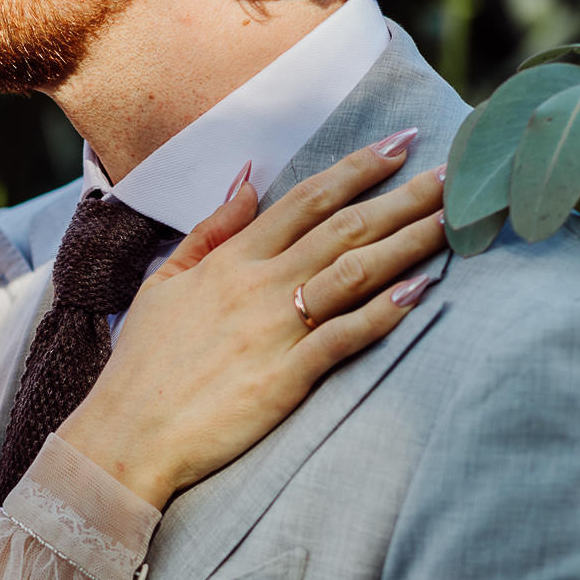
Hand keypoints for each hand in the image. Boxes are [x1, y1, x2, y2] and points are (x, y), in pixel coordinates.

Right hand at [61, 131, 445, 508]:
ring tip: (452, 221)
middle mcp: (259, 285)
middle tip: (453, 175)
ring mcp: (274, 330)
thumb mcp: (165, 282)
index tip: (402, 143)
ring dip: (408, 243)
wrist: (125, 436)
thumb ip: (211, 229)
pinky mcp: (286, 378)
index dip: (360, 167)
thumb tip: (248, 175)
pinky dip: (385, 312)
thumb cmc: (142, 364)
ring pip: (354, 273)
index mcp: (231, 260)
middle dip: (403, 197)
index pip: (308, 199)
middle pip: (344, 228)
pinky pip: (345, 336)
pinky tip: (422, 290)